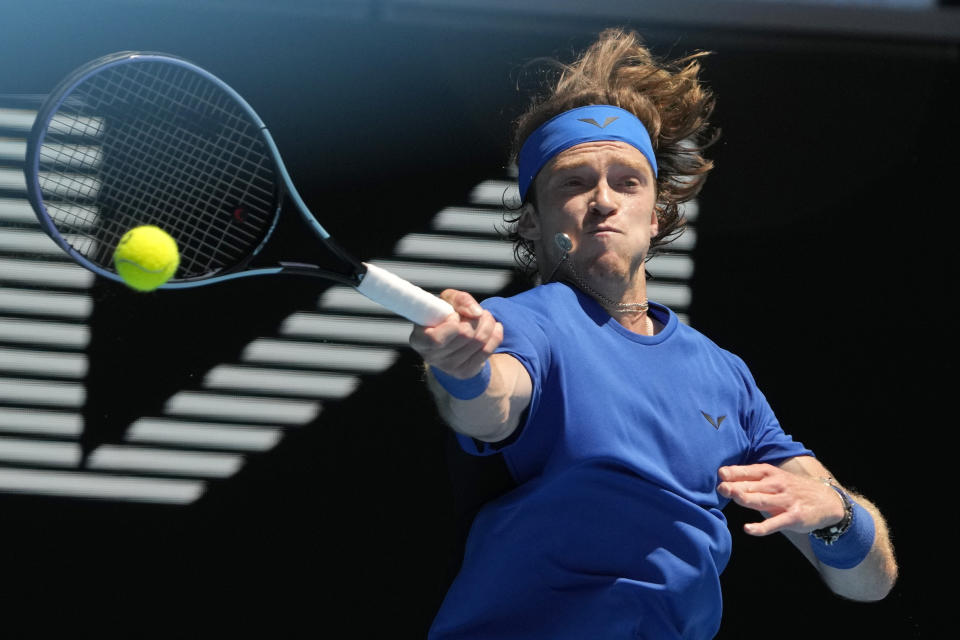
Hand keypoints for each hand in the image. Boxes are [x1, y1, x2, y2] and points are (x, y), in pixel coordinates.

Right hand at [408, 289, 502, 378]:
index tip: (455, 315)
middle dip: (475, 318)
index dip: (451, 324)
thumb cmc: (445, 316)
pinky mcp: (465, 372)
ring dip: (487, 323)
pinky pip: (488, 350)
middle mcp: (431, 357)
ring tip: (486, 317)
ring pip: (478, 340)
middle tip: (477, 313)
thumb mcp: (447, 301)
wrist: (453, 339)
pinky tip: (495, 327)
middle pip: (464, 335)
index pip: (436, 338)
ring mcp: (449, 367)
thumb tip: (476, 313)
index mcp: (420, 340)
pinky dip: (496, 334)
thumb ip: (460, 299)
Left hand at [717, 464, 845, 536]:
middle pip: (753, 486)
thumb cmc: (791, 488)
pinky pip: (775, 523)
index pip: (749, 471)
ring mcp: (785, 501)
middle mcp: (777, 485)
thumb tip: (723, 480)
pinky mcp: (793, 517)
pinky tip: (749, 529)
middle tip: (721, 488)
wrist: (826, 499)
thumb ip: (751, 479)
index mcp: (770, 474)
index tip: (720, 474)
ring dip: (747, 499)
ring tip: (734, 498)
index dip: (735, 473)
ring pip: (762, 500)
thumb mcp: (774, 478)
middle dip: (736, 486)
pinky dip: (762, 527)